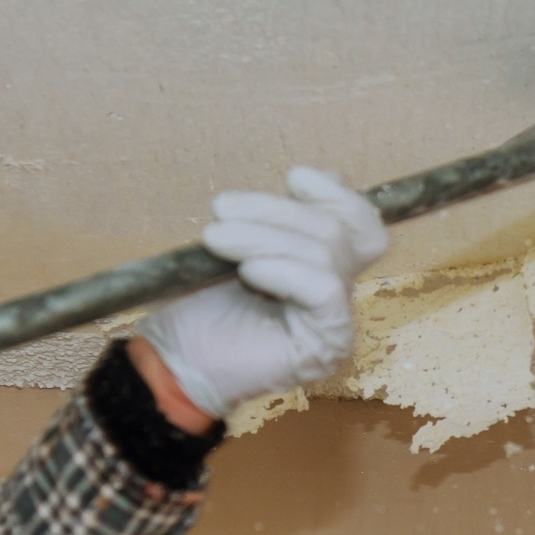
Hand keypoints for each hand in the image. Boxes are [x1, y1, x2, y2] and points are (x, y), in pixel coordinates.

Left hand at [136, 166, 388, 418]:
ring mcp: (336, 321)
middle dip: (276, 211)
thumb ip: (282, 218)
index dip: (335, 193)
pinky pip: (323, 289)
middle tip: (221, 209)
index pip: (360, 223)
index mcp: (320, 265)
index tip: (292, 178)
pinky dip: (284, 271)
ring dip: (264, 238)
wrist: (175, 358)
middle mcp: (336, 292)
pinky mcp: (328, 343)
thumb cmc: (199, 304)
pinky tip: (248, 272)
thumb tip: (322, 176)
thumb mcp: (239, 243)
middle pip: (336, 230)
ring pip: (325, 253)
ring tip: (216, 239)